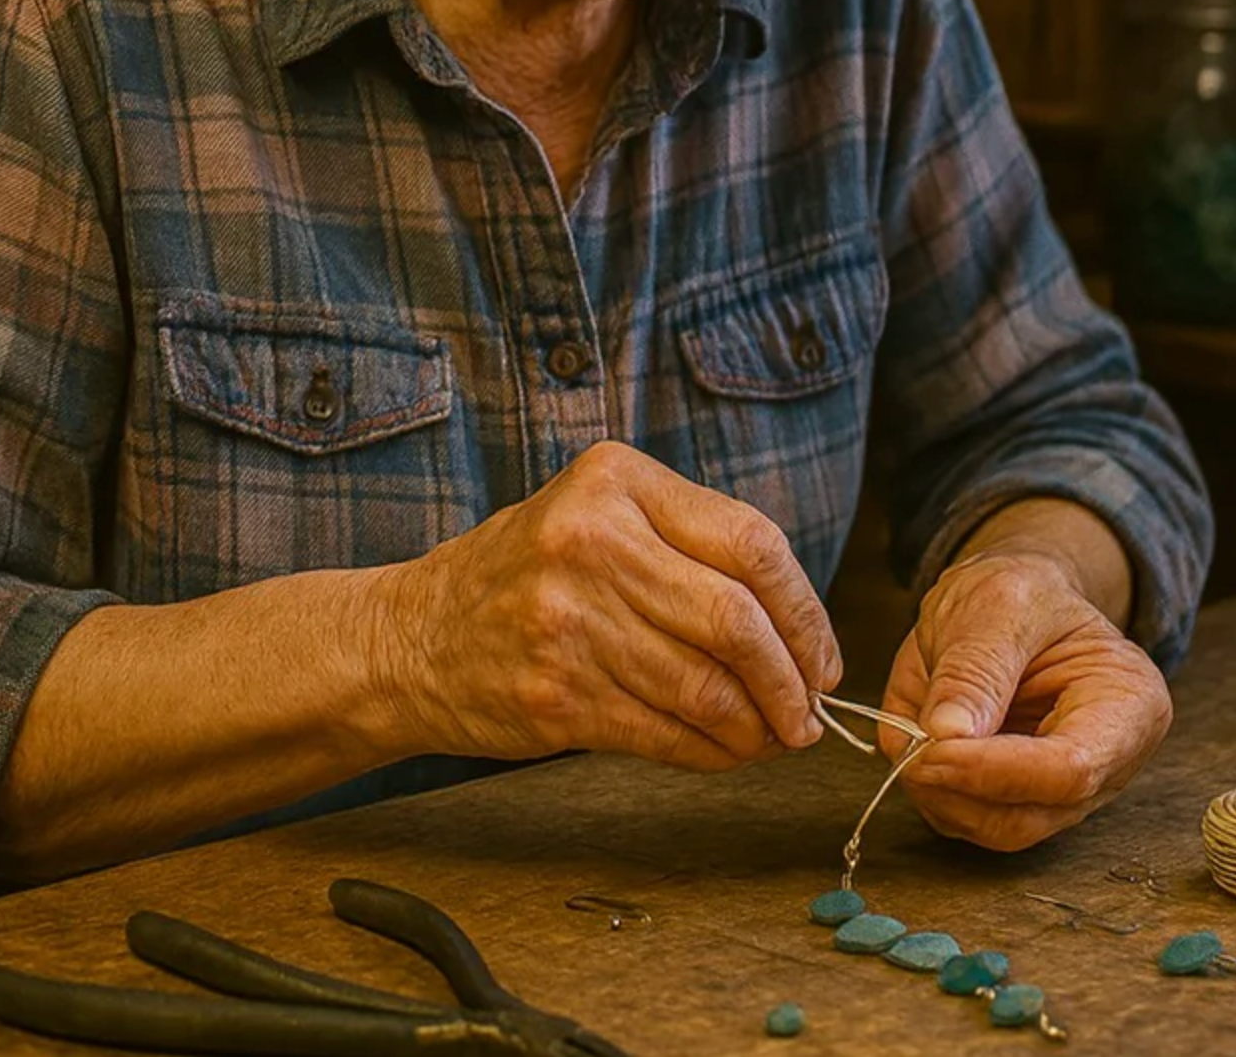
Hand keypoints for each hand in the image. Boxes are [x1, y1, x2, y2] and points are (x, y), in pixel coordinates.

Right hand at [376, 441, 841, 773]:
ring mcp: (568, 620)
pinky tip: (724, 752)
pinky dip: (711, 753)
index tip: (822, 656)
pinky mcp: (555, 695)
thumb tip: (802, 634)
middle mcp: (591, 540)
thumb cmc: (528, 575)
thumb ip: (690, 547)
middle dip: (791, 679)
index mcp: (616, 481)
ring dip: (756, 727)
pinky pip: (665, 733)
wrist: (413, 637)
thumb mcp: (599, 515)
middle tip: (808, 713)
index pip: (750, 542)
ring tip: (771, 738)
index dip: (805, 610)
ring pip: (706, 686)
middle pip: (736, 618)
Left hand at [881, 547, 1170, 850]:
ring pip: (997, 829)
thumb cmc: (1022, 592)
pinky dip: (934, 790)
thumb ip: (973, 669)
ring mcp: (1067, 793)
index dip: (994, 771)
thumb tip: (944, 735)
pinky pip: (971, 820)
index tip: (928, 749)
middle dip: (958, 787)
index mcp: (1129, 705)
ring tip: (914, 729)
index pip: (1072, 769)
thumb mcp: (996, 603)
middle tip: (907, 746)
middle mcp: (1109, 764)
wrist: (1017, 598)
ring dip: (939, 792)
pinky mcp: (1023, 802)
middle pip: (1032, 815)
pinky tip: (923, 741)